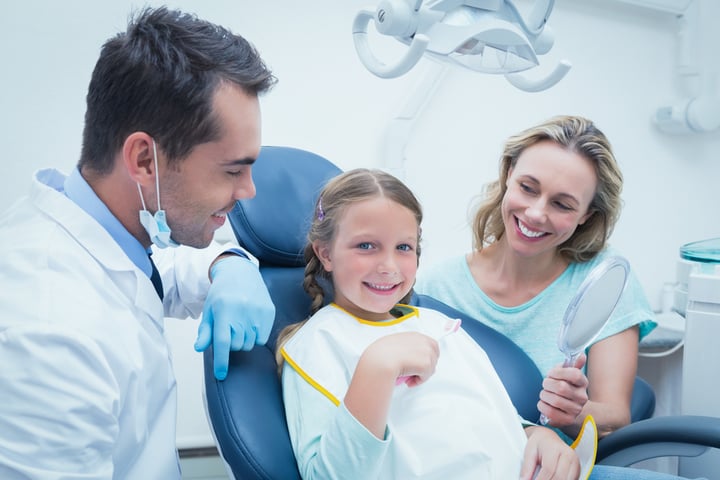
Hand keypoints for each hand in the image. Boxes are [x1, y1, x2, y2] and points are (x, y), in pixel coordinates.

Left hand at [194, 255, 274, 379]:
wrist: (241, 273)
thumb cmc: (221, 295)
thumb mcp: (209, 311)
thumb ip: (205, 331)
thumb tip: (200, 347)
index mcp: (224, 311)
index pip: (222, 342)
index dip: (221, 361)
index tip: (220, 374)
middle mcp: (243, 312)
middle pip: (237, 346)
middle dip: (232, 344)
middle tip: (229, 331)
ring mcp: (258, 312)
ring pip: (250, 344)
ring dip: (244, 340)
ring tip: (240, 325)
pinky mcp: (269, 312)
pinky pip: (262, 338)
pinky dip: (256, 336)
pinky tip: (251, 322)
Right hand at [363, 332, 439, 387]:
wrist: (380, 360)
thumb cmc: (381, 353)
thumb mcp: (394, 343)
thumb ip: (406, 347)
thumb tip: (409, 358)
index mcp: (415, 335)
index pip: (431, 345)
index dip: (426, 356)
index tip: (420, 364)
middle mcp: (423, 341)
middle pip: (434, 356)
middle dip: (426, 366)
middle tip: (414, 373)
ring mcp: (426, 352)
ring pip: (430, 368)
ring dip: (420, 375)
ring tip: (408, 377)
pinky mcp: (426, 364)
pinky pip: (426, 377)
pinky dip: (418, 381)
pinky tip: (408, 381)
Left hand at [520, 426, 579, 479]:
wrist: (548, 438)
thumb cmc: (539, 444)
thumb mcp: (529, 452)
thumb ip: (527, 467)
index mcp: (555, 448)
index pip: (549, 469)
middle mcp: (568, 455)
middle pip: (559, 477)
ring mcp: (575, 463)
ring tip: (543, 479)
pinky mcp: (577, 470)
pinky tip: (551, 479)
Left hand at [538, 353, 588, 427]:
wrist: (567, 408)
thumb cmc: (564, 387)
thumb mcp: (567, 373)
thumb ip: (573, 363)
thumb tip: (581, 355)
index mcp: (583, 382)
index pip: (574, 374)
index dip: (558, 372)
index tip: (551, 374)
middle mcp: (582, 397)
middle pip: (561, 387)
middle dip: (547, 384)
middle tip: (545, 384)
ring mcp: (576, 410)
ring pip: (554, 400)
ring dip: (544, 395)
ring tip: (545, 394)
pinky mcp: (567, 420)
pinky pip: (550, 412)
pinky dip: (542, 406)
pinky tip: (543, 403)